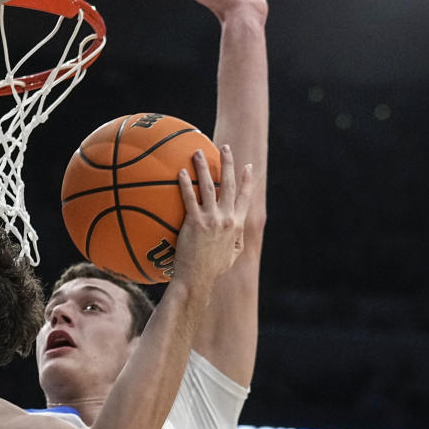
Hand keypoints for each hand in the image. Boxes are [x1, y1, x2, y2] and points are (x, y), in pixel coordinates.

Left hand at [172, 146, 253, 291]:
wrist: (198, 279)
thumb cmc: (212, 269)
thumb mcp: (232, 254)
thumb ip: (236, 238)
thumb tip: (236, 227)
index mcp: (237, 225)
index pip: (245, 197)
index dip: (247, 181)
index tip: (248, 166)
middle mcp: (227, 218)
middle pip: (229, 185)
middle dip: (228, 164)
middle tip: (225, 148)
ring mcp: (211, 219)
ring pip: (209, 186)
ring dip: (204, 167)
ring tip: (197, 152)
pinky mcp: (194, 223)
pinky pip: (189, 198)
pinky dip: (185, 184)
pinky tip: (180, 172)